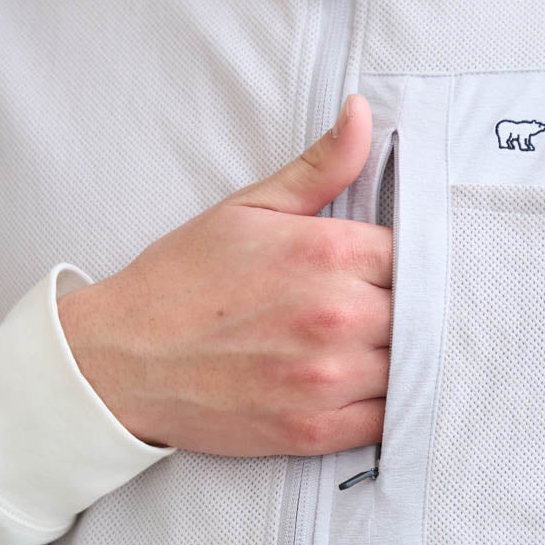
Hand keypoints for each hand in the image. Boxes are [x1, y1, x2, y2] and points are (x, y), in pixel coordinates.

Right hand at [56, 94, 391, 456]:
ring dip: (402, 359)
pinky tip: (371, 389)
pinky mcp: (316, 430)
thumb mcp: (250, 207)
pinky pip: (388, 421)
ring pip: (411, 367)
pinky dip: (389, 407)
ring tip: (376, 348)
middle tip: (383, 310)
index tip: (390, 271)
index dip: (408, 262)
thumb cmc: (183, 281)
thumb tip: (362, 114)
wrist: (122, 359)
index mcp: (329, 253)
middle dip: (408, 310)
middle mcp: (339, 315)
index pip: (417, 254)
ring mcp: (329, 377)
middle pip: (422, 312)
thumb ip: (320, 167)